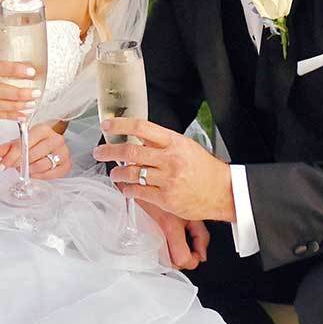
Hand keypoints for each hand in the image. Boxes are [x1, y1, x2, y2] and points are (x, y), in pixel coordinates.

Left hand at [0, 121, 69, 176]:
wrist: (52, 144)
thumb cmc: (36, 142)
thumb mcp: (21, 141)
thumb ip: (8, 147)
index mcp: (44, 129)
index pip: (27, 142)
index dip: (13, 154)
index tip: (3, 164)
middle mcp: (56, 139)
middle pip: (34, 154)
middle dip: (19, 163)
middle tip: (12, 167)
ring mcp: (63, 152)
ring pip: (42, 165)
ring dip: (29, 170)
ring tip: (24, 169)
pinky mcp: (66, 165)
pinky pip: (50, 174)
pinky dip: (39, 176)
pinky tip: (33, 173)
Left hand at [94, 120, 235, 223]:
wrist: (223, 191)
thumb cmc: (205, 169)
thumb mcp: (186, 147)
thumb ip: (163, 143)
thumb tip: (138, 140)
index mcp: (174, 142)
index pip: (142, 127)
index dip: (120, 125)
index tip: (107, 124)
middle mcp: (169, 159)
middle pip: (130, 152)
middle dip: (109, 151)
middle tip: (99, 152)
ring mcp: (167, 180)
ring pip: (131, 173)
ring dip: (117, 173)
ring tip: (113, 173)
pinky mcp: (166, 198)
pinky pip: (139, 192)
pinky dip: (127, 189)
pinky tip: (125, 188)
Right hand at [139, 200, 210, 269]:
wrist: (144, 185)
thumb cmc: (169, 194)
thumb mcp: (190, 211)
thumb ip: (200, 235)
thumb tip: (202, 254)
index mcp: (169, 226)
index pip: (182, 259)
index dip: (193, 261)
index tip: (197, 255)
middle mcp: (155, 233)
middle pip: (170, 264)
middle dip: (182, 261)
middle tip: (188, 251)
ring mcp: (144, 236)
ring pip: (159, 261)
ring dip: (170, 258)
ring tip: (177, 246)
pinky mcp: (137, 236)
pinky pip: (150, 253)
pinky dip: (160, 253)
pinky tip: (165, 243)